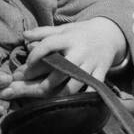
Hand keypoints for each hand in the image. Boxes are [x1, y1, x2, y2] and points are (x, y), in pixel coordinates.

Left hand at [0, 19, 127, 99]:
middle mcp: (80, 51)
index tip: (25, 66)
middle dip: (42, 81)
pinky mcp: (101, 74)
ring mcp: (91, 65)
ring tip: (44, 97)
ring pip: (73, 85)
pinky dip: (80, 98)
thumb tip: (24, 36)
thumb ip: (43, 33)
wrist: (109, 35)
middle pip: (59, 70)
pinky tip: (67, 103)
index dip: (34, 56)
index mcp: (69, 38)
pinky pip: (90, 90)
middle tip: (26, 88)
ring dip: (58, 93)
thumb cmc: (79, 34)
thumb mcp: (63, 30)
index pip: (48, 46)